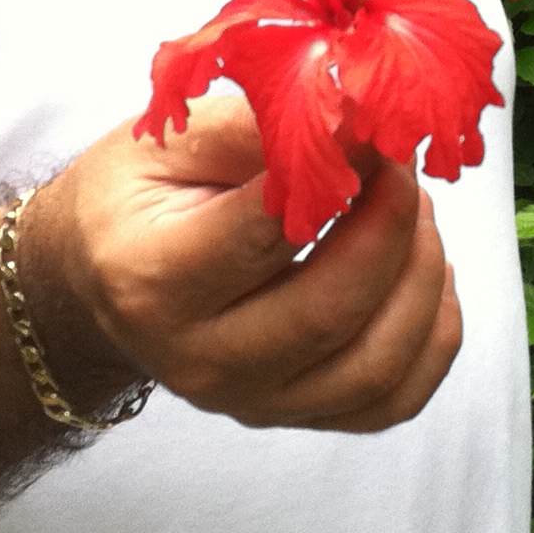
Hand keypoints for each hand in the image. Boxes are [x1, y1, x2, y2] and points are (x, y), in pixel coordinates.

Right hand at [36, 95, 462, 430]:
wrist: (100, 274)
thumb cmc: (137, 193)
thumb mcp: (172, 137)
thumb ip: (262, 126)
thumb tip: (358, 114)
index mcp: (153, 280)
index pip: (267, 233)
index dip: (341, 172)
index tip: (375, 126)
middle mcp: (197, 361)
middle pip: (329, 311)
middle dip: (391, 227)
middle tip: (402, 165)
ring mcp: (248, 403)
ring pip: (375, 366)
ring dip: (420, 278)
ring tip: (414, 210)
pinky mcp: (293, 417)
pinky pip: (393, 400)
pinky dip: (432, 336)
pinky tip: (422, 273)